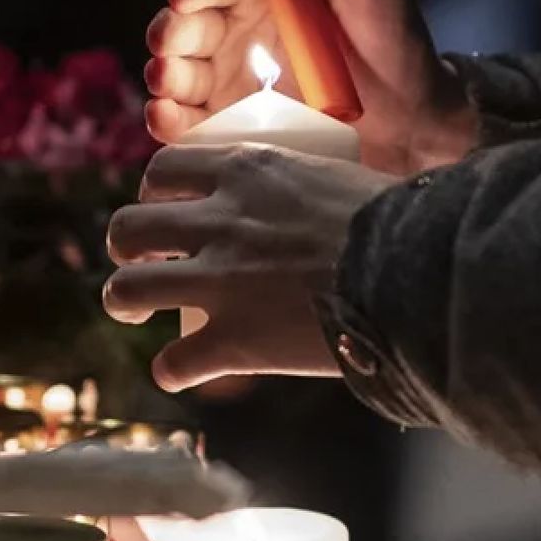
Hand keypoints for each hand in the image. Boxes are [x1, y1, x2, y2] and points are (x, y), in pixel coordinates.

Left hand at [104, 143, 394, 391]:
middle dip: (125, 246)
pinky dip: (171, 370)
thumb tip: (321, 195)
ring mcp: (219, 284)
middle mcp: (219, 224)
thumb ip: (305, 185)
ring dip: (125, 300)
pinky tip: (180, 372)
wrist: (416, 274)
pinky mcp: (233, 341)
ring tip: (134, 309)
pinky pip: (173, 362)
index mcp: (245, 174)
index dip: (154, 191)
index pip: (164, 169)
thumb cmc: (399, 223)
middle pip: (129, 227)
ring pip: (129, 289)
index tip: (165, 207)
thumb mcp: (338, 177)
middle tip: (139, 261)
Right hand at [144, 0, 477, 175]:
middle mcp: (236, 29)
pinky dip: (171, 122)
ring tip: (166, 84)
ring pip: (178, 76)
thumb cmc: (393, 29)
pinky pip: (191, 124)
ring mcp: (231, 81)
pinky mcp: (233, 127)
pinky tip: (167, 119)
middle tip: (168, 45)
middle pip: (183, 27)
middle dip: (168, 34)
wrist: (414, 110)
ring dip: (163, 78)